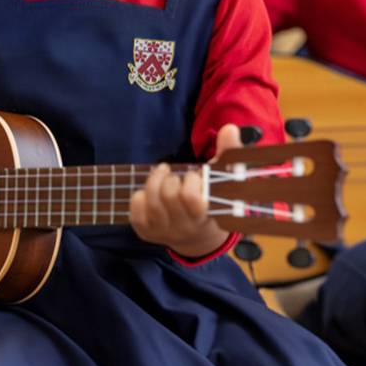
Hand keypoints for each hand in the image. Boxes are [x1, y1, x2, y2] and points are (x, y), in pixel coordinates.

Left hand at [130, 124, 241, 258]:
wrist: (198, 237)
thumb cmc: (213, 201)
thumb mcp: (225, 180)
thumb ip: (229, 153)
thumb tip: (229, 128)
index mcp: (203, 216)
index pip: (190, 197)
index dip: (191, 180)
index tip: (196, 177)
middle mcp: (182, 228)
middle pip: (168, 195)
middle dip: (172, 178)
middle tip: (178, 177)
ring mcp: (162, 231)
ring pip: (150, 200)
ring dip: (155, 180)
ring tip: (163, 175)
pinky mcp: (145, 231)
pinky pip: (135, 208)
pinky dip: (141, 195)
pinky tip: (151, 192)